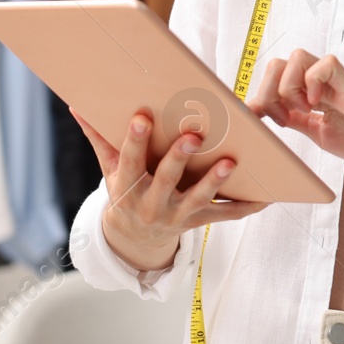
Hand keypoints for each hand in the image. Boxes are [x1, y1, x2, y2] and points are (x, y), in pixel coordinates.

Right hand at [73, 108, 268, 271]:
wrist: (134, 238)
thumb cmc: (125, 190)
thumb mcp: (108, 169)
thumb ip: (98, 138)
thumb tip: (76, 106)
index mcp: (128, 187)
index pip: (130, 161)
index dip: (135, 140)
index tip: (141, 116)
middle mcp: (153, 204)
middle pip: (167, 180)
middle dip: (179, 159)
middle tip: (193, 136)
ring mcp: (177, 216)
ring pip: (198, 200)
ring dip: (215, 181)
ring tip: (230, 162)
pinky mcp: (199, 221)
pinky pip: (226, 216)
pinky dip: (247, 207)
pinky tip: (267, 195)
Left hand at [245, 48, 343, 170]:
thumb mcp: (319, 133)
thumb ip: (296, 120)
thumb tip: (263, 114)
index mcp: (311, 92)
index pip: (273, 77)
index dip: (259, 97)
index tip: (259, 121)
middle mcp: (320, 81)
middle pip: (278, 62)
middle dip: (268, 92)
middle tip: (285, 119)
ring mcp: (335, 80)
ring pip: (296, 57)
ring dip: (289, 88)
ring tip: (304, 112)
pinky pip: (323, 65)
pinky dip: (312, 85)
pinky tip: (319, 106)